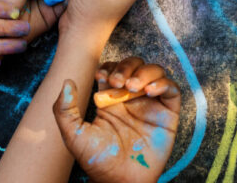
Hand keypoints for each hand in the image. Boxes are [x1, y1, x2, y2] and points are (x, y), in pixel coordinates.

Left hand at [53, 57, 180, 182]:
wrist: (120, 180)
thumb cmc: (97, 161)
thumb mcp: (74, 135)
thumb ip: (64, 109)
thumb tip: (67, 82)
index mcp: (111, 98)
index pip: (114, 69)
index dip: (110, 67)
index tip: (102, 77)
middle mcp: (132, 97)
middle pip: (135, 65)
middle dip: (127, 67)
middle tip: (118, 82)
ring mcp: (151, 103)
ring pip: (155, 71)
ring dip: (144, 72)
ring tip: (133, 87)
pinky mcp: (168, 113)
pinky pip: (172, 89)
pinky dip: (163, 84)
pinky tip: (150, 92)